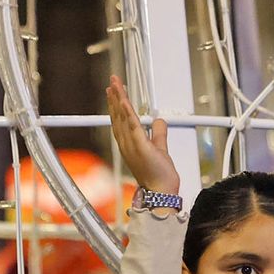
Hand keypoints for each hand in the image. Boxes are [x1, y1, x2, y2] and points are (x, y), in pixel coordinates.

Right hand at [106, 75, 179, 194]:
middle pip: (118, 116)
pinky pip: (132, 126)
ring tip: (115, 85)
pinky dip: (127, 112)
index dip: (117, 105)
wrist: (161, 192)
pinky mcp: (140, 147)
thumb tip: (159, 121)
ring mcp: (131, 145)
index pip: (121, 120)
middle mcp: (127, 144)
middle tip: (112, 81)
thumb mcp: (160, 149)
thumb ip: (159, 134)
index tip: (115, 92)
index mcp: (130, 144)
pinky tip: (124, 101)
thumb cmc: (158, 176)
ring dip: (118, 100)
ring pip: (123, 117)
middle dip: (114, 97)